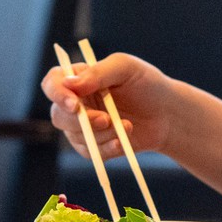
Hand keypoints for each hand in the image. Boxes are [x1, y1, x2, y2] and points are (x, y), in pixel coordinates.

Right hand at [40, 52, 176, 160]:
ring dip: (101, 134)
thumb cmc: (147, 84)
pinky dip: (107, 149)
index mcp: (79, 79)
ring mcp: (82, 127)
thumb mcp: (126, 68)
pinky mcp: (94, 146)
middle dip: (82, 121)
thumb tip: (69, 85)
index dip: (57, 94)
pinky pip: (90, 153)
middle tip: (106, 120)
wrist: (168, 114)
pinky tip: (122, 142)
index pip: (52, 83)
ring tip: (127, 126)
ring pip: (75, 136)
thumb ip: (98, 72)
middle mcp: (75, 103)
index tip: (74, 104)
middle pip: (58, 115)